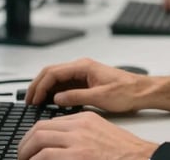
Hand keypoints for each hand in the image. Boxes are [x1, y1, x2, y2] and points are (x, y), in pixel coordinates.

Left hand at [18, 110, 156, 159]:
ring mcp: (77, 142)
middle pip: (40, 129)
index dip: (34, 135)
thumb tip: (60, 144)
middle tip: (22, 155)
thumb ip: (81, 134)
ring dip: (26, 154)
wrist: (141, 158)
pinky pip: (45, 157)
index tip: (30, 145)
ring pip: (38, 141)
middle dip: (25, 143)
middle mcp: (79, 127)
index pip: (50, 122)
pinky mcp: (76, 157)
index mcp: (85, 119)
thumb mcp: (101, 133)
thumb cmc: (124, 152)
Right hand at [25, 58, 149, 112]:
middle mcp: (82, 67)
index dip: (40, 86)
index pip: (53, 72)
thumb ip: (76, 97)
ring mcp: (83, 74)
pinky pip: (64, 84)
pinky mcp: (86, 82)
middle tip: (28, 101)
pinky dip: (54, 92)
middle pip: (51, 72)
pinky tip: (50, 102)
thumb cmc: (126, 91)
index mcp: (84, 66)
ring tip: (35, 103)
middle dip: (37, 86)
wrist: (142, 91)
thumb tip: (57, 98)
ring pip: (56, 78)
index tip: (32, 99)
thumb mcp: (100, 97)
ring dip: (44, 89)